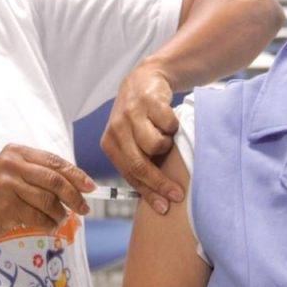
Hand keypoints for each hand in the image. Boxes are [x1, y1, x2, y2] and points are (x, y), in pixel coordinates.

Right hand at [0, 144, 94, 241]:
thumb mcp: (10, 173)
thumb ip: (37, 173)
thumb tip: (74, 183)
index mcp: (16, 152)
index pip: (55, 161)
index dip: (76, 175)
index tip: (90, 186)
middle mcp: (12, 165)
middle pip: (56, 180)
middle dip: (75, 196)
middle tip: (84, 208)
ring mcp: (8, 186)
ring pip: (49, 201)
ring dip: (61, 213)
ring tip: (62, 219)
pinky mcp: (7, 207)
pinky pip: (39, 217)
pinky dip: (49, 224)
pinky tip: (50, 227)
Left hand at [101, 63, 184, 214]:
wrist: (145, 79)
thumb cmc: (139, 117)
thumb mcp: (130, 139)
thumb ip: (136, 161)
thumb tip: (154, 196)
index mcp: (109, 143)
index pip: (129, 174)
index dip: (148, 193)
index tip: (164, 207)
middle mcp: (116, 129)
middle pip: (140, 165)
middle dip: (160, 183)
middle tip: (178, 194)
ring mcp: (131, 113)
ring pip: (156, 145)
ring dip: (166, 144)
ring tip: (164, 135)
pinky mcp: (148, 101)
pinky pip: (168, 125)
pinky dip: (173, 125)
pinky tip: (167, 118)